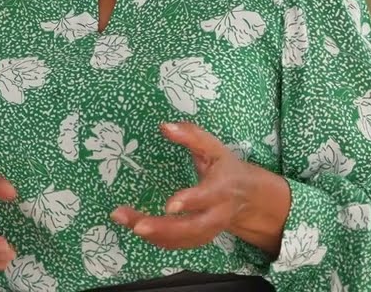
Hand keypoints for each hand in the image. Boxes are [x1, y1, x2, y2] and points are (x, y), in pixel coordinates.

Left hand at [111, 122, 276, 251]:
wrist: (246, 197)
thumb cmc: (225, 168)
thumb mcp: (214, 147)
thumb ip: (191, 135)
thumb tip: (164, 126)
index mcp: (221, 189)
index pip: (207, 197)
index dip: (190, 201)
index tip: (170, 206)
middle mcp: (216, 215)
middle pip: (192, 227)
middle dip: (164, 228)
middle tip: (138, 226)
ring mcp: (208, 231)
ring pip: (182, 239)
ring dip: (153, 235)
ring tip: (124, 220)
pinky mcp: (198, 239)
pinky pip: (177, 244)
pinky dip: (155, 239)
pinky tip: (133, 226)